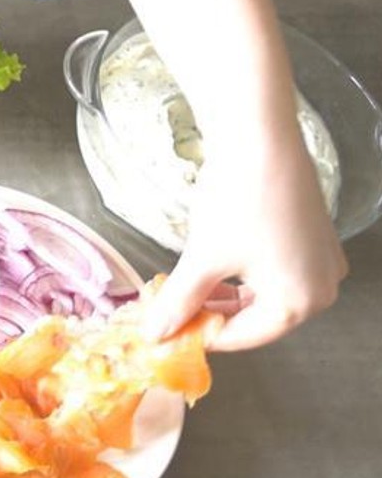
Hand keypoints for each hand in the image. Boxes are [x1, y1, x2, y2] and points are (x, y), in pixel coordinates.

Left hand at [141, 126, 346, 350]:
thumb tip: (155, 334)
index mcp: (301, 302)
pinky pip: (277, 270)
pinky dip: (243, 274)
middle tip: (173, 310)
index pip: (245, 337)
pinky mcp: (313, 237)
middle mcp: (322, 287)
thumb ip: (179, 302)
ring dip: (226, 295)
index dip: (202, 336)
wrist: (261, 140)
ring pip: (266, 294)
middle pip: (259, 318)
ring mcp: (322, 261)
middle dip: (213, 314)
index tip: (168, 333)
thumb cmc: (238, 201)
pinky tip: (213, 267)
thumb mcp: (203, 259)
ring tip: (186, 288)